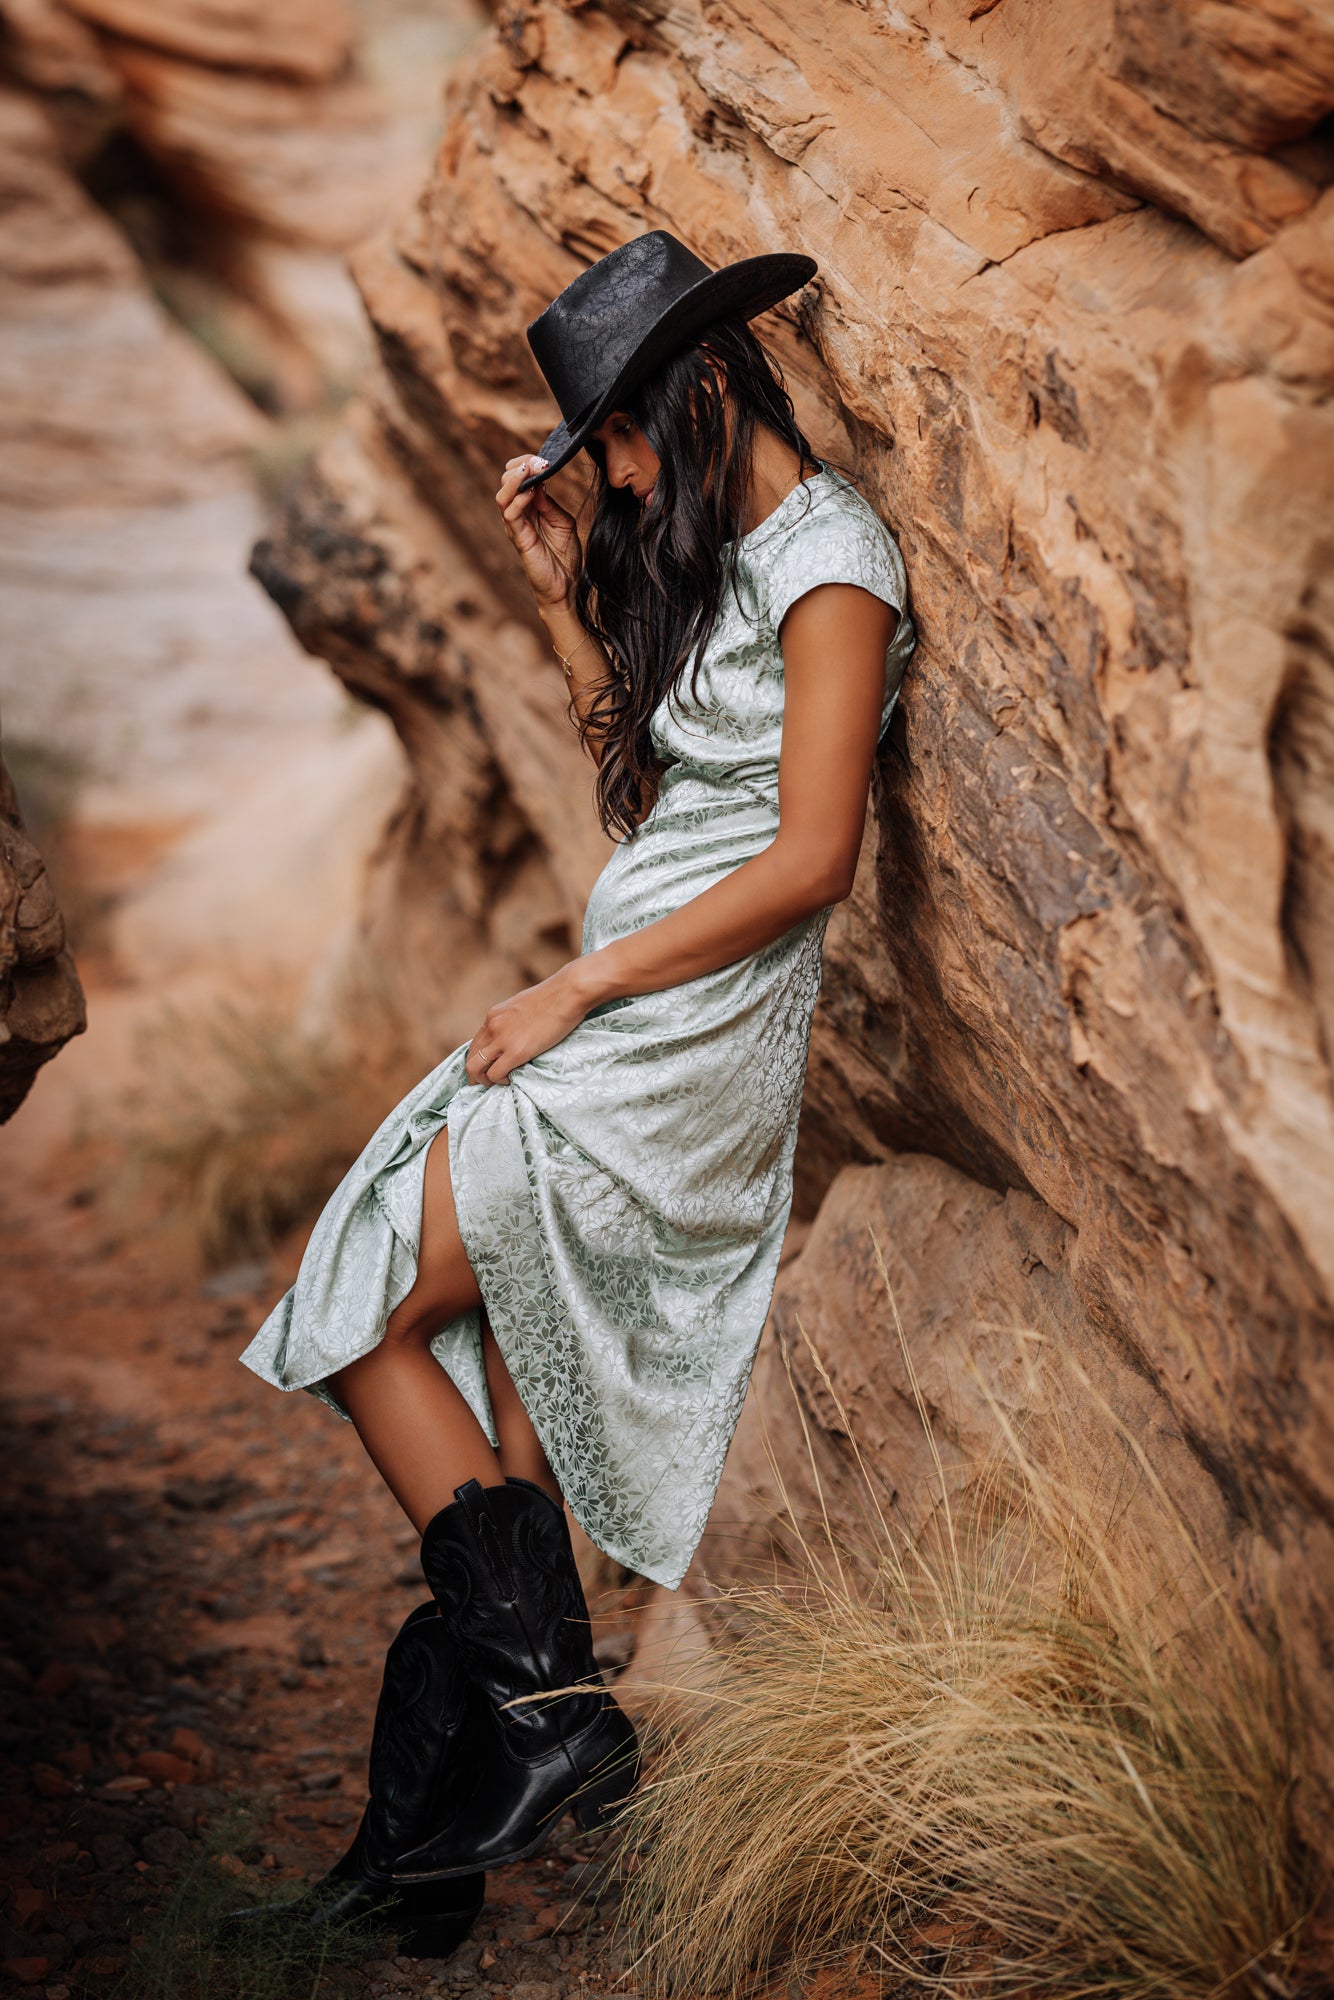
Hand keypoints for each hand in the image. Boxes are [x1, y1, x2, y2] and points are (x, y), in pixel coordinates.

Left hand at [464, 963, 595, 1086]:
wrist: (567, 993)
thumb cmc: (556, 996)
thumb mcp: (526, 1005)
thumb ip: (517, 1019)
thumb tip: (522, 1029)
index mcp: (494, 1015)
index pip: (476, 1043)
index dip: (480, 1059)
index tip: (490, 1068)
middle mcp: (492, 1027)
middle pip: (471, 1057)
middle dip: (477, 1074)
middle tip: (490, 1082)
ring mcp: (501, 1039)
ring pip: (475, 1068)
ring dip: (485, 1080)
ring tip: (501, 1082)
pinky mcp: (515, 1052)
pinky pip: (495, 1074)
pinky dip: (500, 1080)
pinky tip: (512, 1078)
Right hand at [496, 455, 581, 607]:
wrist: (565, 588)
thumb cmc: (564, 557)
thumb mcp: (563, 522)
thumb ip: (549, 502)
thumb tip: (539, 481)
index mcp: (530, 508)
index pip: (519, 476)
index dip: (528, 462)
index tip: (544, 458)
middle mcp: (518, 514)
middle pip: (507, 480)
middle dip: (521, 464)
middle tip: (540, 461)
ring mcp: (515, 527)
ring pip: (503, 494)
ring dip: (516, 477)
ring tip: (532, 468)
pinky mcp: (518, 539)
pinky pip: (509, 514)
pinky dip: (518, 499)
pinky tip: (532, 491)